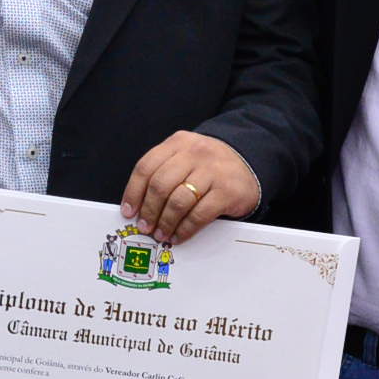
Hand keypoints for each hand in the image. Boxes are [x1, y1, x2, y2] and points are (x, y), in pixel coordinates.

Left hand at [123, 130, 260, 244]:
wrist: (249, 163)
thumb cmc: (210, 166)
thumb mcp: (186, 157)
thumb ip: (164, 172)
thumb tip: (138, 205)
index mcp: (178, 143)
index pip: (146, 167)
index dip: (133, 192)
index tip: (129, 211)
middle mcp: (194, 153)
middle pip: (160, 185)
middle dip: (149, 211)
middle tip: (145, 227)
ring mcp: (212, 171)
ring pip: (178, 201)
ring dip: (166, 222)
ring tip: (161, 234)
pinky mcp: (227, 191)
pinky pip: (199, 215)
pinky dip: (185, 229)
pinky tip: (179, 235)